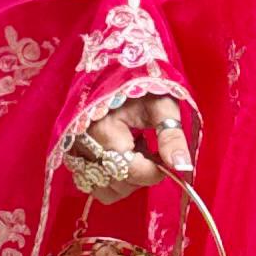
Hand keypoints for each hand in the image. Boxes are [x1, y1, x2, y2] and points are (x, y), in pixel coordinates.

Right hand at [64, 91, 194, 196]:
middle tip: (151, 152)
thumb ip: (172, 137)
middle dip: (141, 175)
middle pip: (117, 183)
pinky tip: (121, 156)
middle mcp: (83, 143)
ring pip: (102, 188)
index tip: (165, 161)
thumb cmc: (140, 83)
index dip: (154, 172)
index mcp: (104, 128)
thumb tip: (182, 168)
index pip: (130, 170)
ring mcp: (74, 151)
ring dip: (125, 180)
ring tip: (135, 153)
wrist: (113, 67)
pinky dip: (110, 179)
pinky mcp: (72, 155)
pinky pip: (91, 183)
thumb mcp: (162, 104)